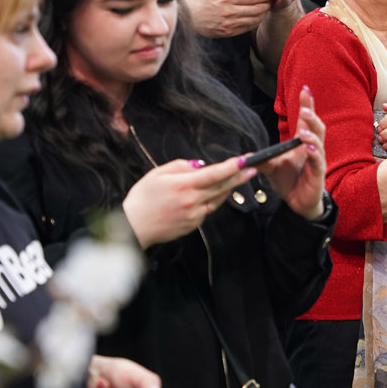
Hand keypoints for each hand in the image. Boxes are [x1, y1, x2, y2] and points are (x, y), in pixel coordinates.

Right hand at [122, 157, 260, 246]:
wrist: (133, 227)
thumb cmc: (142, 198)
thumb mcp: (157, 174)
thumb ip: (181, 167)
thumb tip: (200, 166)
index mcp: (183, 185)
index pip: (214, 174)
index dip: (231, 166)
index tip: (245, 160)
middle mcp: (192, 200)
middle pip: (222, 186)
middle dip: (239, 176)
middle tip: (253, 168)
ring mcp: (194, 214)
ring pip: (217, 198)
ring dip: (228, 188)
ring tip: (236, 177)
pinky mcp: (194, 224)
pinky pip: (208, 209)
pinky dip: (212, 200)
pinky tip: (212, 193)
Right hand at [184, 0, 279, 37]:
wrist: (188, 18)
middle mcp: (230, 12)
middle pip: (258, 9)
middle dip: (269, 3)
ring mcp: (230, 24)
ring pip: (256, 19)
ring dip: (264, 13)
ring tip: (267, 6)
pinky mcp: (230, 32)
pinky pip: (248, 27)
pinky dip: (256, 21)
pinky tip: (258, 16)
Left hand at [260, 86, 327, 218]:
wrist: (298, 203)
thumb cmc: (289, 182)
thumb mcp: (272, 168)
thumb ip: (263, 160)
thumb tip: (245, 156)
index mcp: (302, 144)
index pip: (306, 121)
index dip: (307, 105)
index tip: (304, 89)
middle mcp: (313, 149)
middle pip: (317, 127)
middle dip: (312, 115)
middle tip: (304, 108)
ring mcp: (317, 161)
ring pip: (319, 142)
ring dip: (312, 133)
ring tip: (305, 126)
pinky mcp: (318, 174)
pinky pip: (318, 161)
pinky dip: (314, 153)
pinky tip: (308, 147)